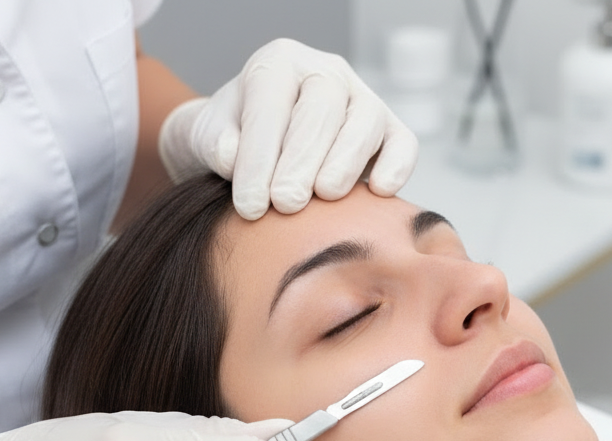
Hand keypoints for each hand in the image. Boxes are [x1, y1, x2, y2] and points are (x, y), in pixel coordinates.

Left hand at [158, 38, 418, 219]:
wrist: (255, 153)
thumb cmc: (232, 142)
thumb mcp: (208, 139)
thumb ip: (216, 144)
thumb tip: (233, 158)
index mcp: (278, 63)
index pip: (271, 102)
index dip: (260, 154)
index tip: (250, 205)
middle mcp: (324, 72)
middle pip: (323, 106)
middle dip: (303, 159)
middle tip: (286, 203)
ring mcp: (361, 99)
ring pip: (366, 120)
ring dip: (345, 161)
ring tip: (324, 196)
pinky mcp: (388, 131)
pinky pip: (402, 143)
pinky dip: (396, 166)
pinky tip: (377, 191)